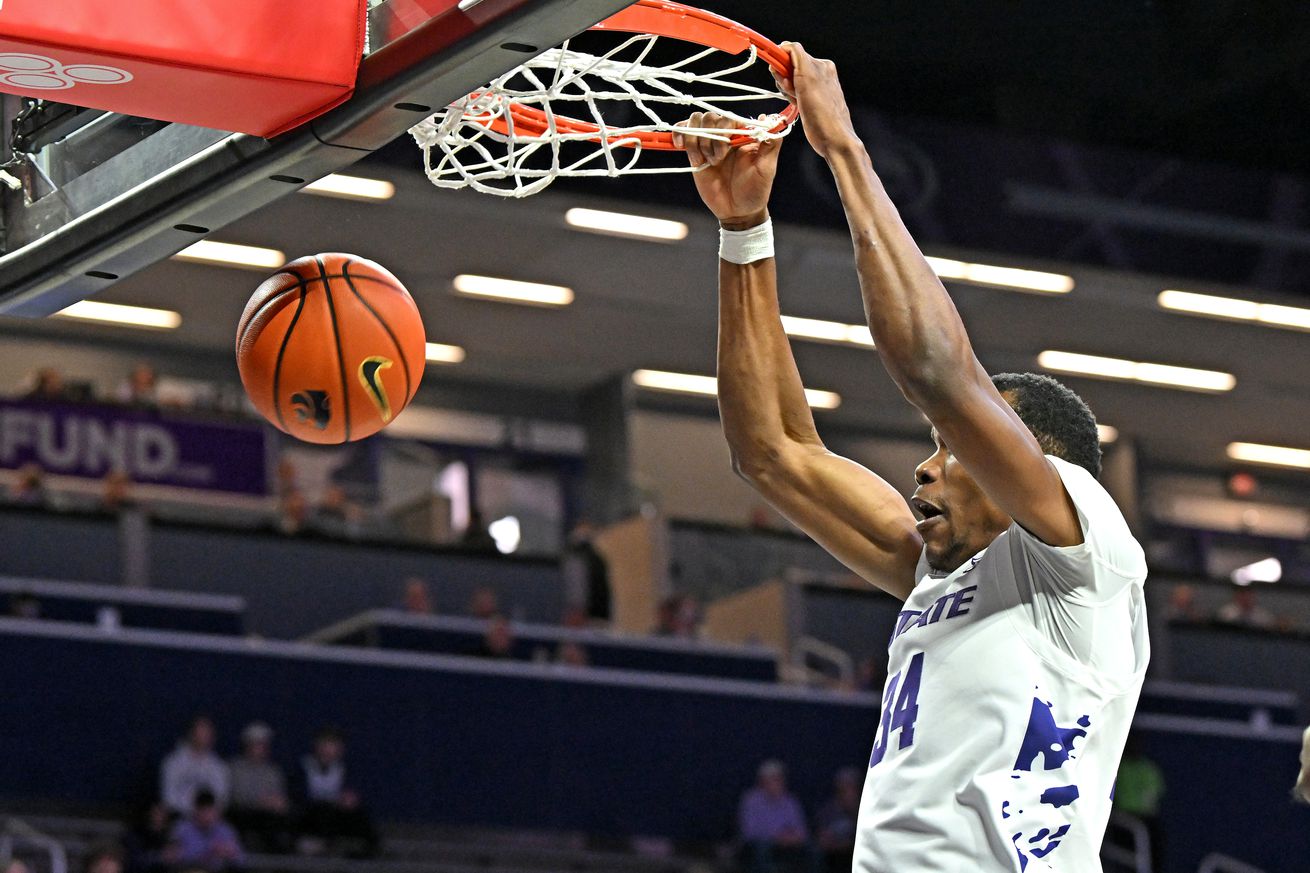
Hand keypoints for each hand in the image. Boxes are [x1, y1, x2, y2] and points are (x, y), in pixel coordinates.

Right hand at [673, 111, 781, 227]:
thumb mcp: (767, 168)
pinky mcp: (695, 153)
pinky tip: (681, 146)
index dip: (724, 129)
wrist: (737, 211)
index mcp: (743, 135)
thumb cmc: (755, 190)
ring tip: (703, 161)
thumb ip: (771, 144)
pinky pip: (683, 133)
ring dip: (695, 140)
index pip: (729, 118)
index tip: (726, 150)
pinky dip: (679, 134)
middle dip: (710, 138)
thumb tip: (768, 117)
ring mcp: (709, 143)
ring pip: (695, 122)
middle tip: (716, 160)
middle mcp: (726, 135)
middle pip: (710, 117)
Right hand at [774, 43, 858, 158]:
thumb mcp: (808, 77)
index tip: (775, 70)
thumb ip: (797, 57)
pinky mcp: (810, 100)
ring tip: (796, 100)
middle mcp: (819, 73)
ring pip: (790, 80)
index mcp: (821, 64)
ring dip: (787, 89)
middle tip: (791, 90)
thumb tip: (785, 45)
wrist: (833, 139)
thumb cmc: (823, 113)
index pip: (793, 51)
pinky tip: (797, 105)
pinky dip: (790, 97)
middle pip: (789, 66)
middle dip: (784, 78)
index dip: (781, 60)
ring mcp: (815, 87)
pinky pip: (793, 92)